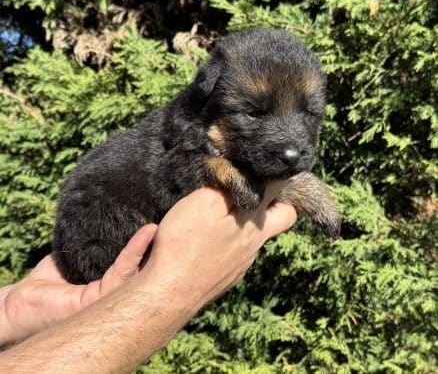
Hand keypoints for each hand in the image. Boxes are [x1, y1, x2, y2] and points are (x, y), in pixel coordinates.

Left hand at [0, 224, 156, 344]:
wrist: (18, 304)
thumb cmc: (46, 284)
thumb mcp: (74, 258)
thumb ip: (93, 244)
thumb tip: (110, 219)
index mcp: (111, 285)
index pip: (139, 264)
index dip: (153, 245)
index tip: (165, 223)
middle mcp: (116, 295)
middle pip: (147, 270)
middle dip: (163, 249)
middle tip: (176, 223)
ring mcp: (110, 299)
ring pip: (141, 271)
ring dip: (155, 246)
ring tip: (165, 223)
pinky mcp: (100, 298)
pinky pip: (124, 270)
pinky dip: (137, 249)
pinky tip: (147, 232)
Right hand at [142, 182, 296, 309]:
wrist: (169, 293)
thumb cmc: (185, 242)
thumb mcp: (205, 201)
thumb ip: (229, 183)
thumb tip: (245, 170)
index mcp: (254, 222)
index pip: (278, 189)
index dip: (271, 173)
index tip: (259, 165)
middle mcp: (255, 243)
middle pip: (280, 217)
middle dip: (273, 202)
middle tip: (252, 190)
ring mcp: (243, 263)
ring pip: (255, 237)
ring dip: (244, 223)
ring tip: (218, 215)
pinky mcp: (228, 277)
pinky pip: (237, 254)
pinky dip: (227, 243)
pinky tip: (205, 243)